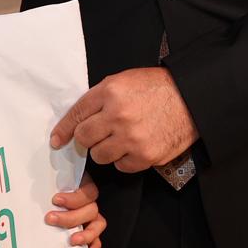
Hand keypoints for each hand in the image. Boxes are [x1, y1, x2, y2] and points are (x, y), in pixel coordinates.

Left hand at [47, 171, 105, 247]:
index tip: (55, 200)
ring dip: (87, 233)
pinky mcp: (88, 228)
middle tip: (51, 219)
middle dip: (71, 217)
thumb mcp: (46, 183)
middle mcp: (87, 201)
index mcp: (81, 185)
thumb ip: (44, 184)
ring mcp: (89, 215)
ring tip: (73, 240)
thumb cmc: (44, 188)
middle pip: (91, 209)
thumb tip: (32, 185)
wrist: (43, 199)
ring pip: (98, 223)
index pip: (87, 192)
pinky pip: (97, 236)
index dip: (73, 198)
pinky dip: (94, 244)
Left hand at [49, 67, 198, 173]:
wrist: (190, 98)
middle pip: (84, 138)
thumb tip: (78, 120)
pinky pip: (121, 167)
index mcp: (110, 91)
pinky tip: (134, 147)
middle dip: (87, 138)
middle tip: (98, 135)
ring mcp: (131, 138)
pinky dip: (124, 160)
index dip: (64, 130)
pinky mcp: (145, 156)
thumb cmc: (157, 88)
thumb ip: (100, 98)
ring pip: (100, 156)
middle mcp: (117, 115)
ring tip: (120, 140)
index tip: (57, 140)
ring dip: (105, 150)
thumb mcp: (124, 80)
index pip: (77, 114)